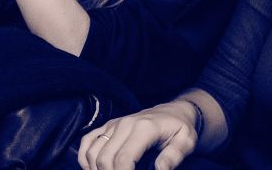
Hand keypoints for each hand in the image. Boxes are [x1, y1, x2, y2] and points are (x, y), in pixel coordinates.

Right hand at [77, 101, 197, 169]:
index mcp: (144, 128)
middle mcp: (125, 124)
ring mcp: (114, 124)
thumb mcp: (186, 141)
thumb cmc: (180, 128)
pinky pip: (87, 141)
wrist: (174, 111)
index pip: (123, 159)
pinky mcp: (108, 126)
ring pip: (93, 152)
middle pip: (105, 159)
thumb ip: (174, 156)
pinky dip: (85, 158)